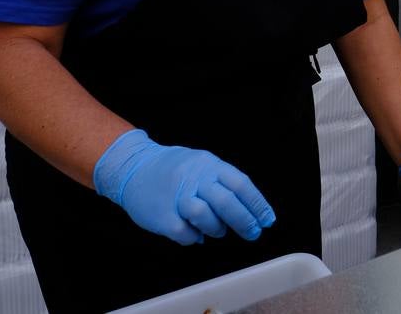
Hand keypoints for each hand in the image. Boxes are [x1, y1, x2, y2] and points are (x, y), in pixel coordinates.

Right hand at [93, 129, 275, 244]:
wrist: (132, 167)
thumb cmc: (172, 168)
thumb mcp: (200, 163)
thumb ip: (221, 182)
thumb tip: (247, 208)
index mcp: (208, 164)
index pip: (240, 184)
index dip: (257, 204)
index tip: (267, 220)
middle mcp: (194, 178)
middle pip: (227, 201)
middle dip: (244, 221)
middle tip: (253, 232)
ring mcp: (177, 197)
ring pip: (207, 216)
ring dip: (217, 228)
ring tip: (218, 231)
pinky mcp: (162, 216)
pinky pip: (185, 233)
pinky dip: (194, 237)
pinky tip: (194, 234)